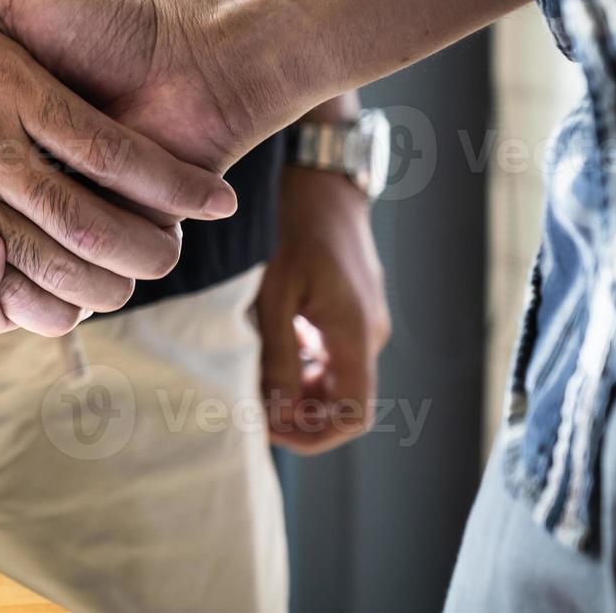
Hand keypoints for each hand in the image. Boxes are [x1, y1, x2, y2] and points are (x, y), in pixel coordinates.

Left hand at [259, 167, 387, 452]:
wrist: (320, 179)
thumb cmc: (294, 228)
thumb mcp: (274, 293)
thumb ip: (276, 355)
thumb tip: (276, 413)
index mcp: (356, 334)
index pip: (355, 415)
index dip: (315, 436)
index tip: (270, 431)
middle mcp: (367, 334)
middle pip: (342, 402)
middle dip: (299, 417)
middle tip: (248, 407)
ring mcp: (361, 321)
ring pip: (333, 380)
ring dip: (296, 391)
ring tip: (250, 378)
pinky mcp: (348, 309)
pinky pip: (329, 354)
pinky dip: (299, 365)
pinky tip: (265, 348)